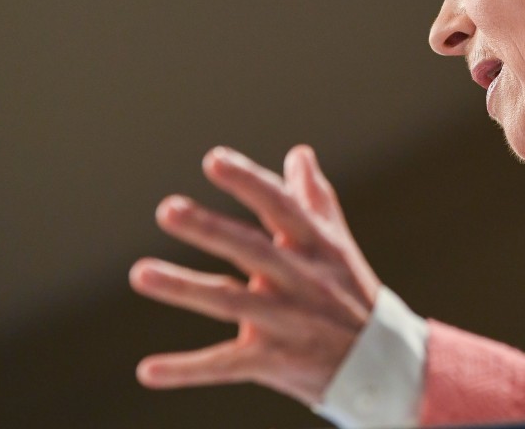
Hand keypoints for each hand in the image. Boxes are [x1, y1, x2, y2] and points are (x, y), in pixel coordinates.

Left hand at [129, 144, 380, 405]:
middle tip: (167, 209)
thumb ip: (313, 197)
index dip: (248, 182)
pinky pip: (225, 365)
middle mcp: (298, 279)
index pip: (280, 206)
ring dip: (184, 287)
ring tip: (140, 273)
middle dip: (209, 229)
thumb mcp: (337, 243)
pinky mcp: (273, 360)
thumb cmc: (350, 293)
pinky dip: (186, 370)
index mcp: (313, 245)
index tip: (214, 160)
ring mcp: (284, 320)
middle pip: (250, 249)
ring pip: (230, 302)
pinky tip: (147, 370)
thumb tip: (298, 152)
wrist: (384, 365)